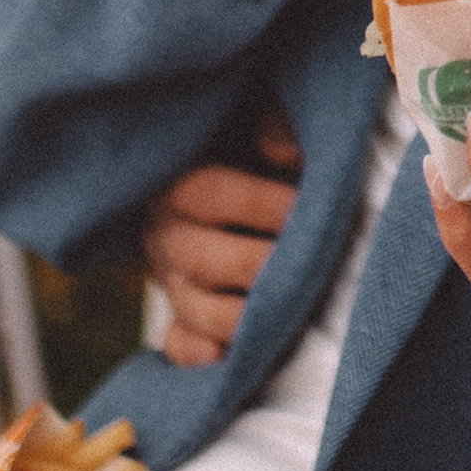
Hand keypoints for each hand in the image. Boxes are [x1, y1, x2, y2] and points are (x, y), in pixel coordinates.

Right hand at [142, 109, 300, 366]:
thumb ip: (272, 119)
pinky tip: (230, 354)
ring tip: (284, 311)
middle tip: (303, 263)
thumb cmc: (248, 141)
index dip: (258, 203)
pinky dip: (203, 354)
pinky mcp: (183, 317)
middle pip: (201, 259)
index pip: (207, 193)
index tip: (303, 206)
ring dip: (241, 318)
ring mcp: (173, 282)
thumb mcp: (254, 115)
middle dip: (256, 264)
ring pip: (196, 311)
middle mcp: (167, 235)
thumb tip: (286, 153)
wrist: (220, 173)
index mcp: (178, 181)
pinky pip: (181, 346)